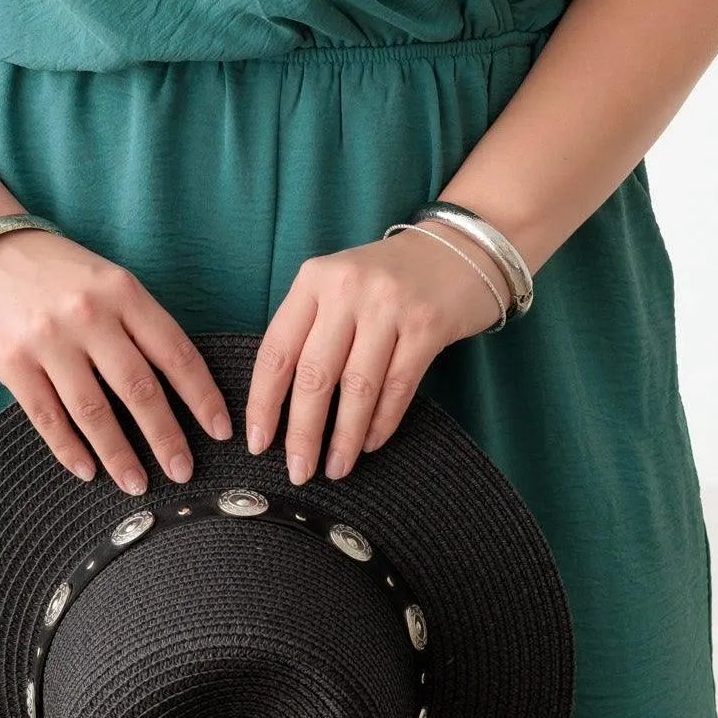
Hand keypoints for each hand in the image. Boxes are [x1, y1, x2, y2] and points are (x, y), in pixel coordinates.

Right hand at [0, 228, 233, 490]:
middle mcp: (88, 315)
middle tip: (184, 472)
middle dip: (166, 437)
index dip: (202, 396)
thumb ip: (137, 322)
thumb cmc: (55, 271)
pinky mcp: (12, 363)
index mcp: (122, 292)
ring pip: (94, 411)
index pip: (175, 352)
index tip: (220, 431)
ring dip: (119, 455)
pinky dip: (70, 449)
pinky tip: (87, 471)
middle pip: (139, 388)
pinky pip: (48, 417)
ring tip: (138, 484)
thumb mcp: (106, 280)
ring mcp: (48, 340)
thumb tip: (176, 384)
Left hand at [244, 223, 508, 485]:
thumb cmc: (390, 276)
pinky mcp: (427, 324)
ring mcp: (389, 305)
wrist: (461, 247)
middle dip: (302, 432)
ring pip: (357, 386)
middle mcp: (348, 288)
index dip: (263, 402)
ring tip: (335, 467)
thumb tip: (283, 404)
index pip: (277, 349)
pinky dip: (381, 422)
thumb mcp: (340, 285)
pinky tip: (370, 443)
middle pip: (314, 374)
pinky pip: (398, 386)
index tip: (257, 442)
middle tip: (298, 471)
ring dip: (343, 437)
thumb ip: (312, 328)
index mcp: (314, 279)